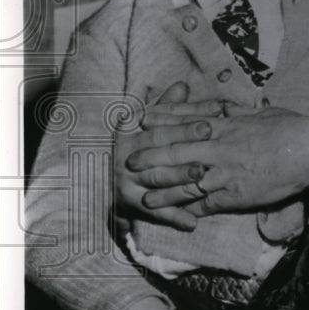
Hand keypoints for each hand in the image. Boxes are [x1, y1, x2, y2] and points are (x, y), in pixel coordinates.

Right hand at [115, 82, 217, 230]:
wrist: (98, 180)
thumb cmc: (135, 146)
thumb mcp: (144, 124)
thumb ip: (166, 108)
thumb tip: (182, 86)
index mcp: (130, 136)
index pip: (160, 129)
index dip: (185, 125)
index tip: (210, 123)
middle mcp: (126, 161)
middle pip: (159, 155)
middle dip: (185, 152)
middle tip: (210, 148)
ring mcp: (128, 186)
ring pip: (158, 183)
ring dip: (181, 181)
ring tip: (203, 178)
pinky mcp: (133, 208)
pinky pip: (156, 214)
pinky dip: (175, 218)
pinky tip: (193, 223)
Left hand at [125, 108, 308, 217]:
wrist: (307, 151)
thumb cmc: (290, 127)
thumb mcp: (262, 111)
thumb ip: (241, 112)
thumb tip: (228, 107)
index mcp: (224, 125)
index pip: (184, 122)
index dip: (160, 121)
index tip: (142, 120)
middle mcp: (217, 149)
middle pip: (174, 153)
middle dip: (150, 158)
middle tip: (130, 163)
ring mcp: (222, 173)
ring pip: (183, 183)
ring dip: (161, 190)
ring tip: (144, 197)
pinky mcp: (233, 195)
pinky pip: (205, 205)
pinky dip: (189, 211)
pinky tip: (177, 217)